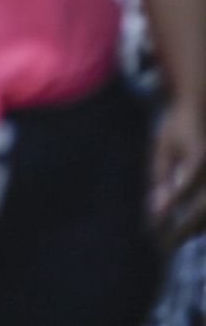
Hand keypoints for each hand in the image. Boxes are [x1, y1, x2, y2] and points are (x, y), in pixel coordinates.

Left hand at [152, 99, 205, 240]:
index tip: (154, 224)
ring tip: (173, 240)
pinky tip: (189, 230)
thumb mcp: (164, 146)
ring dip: (195, 230)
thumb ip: (161, 175)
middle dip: (184, 229)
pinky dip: (202, 222)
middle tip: (163, 244)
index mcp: (199, 155)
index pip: (185, 186)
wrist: (201, 111)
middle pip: (203, 207)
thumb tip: (159, 207)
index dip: (171, 206)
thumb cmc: (178, 128)